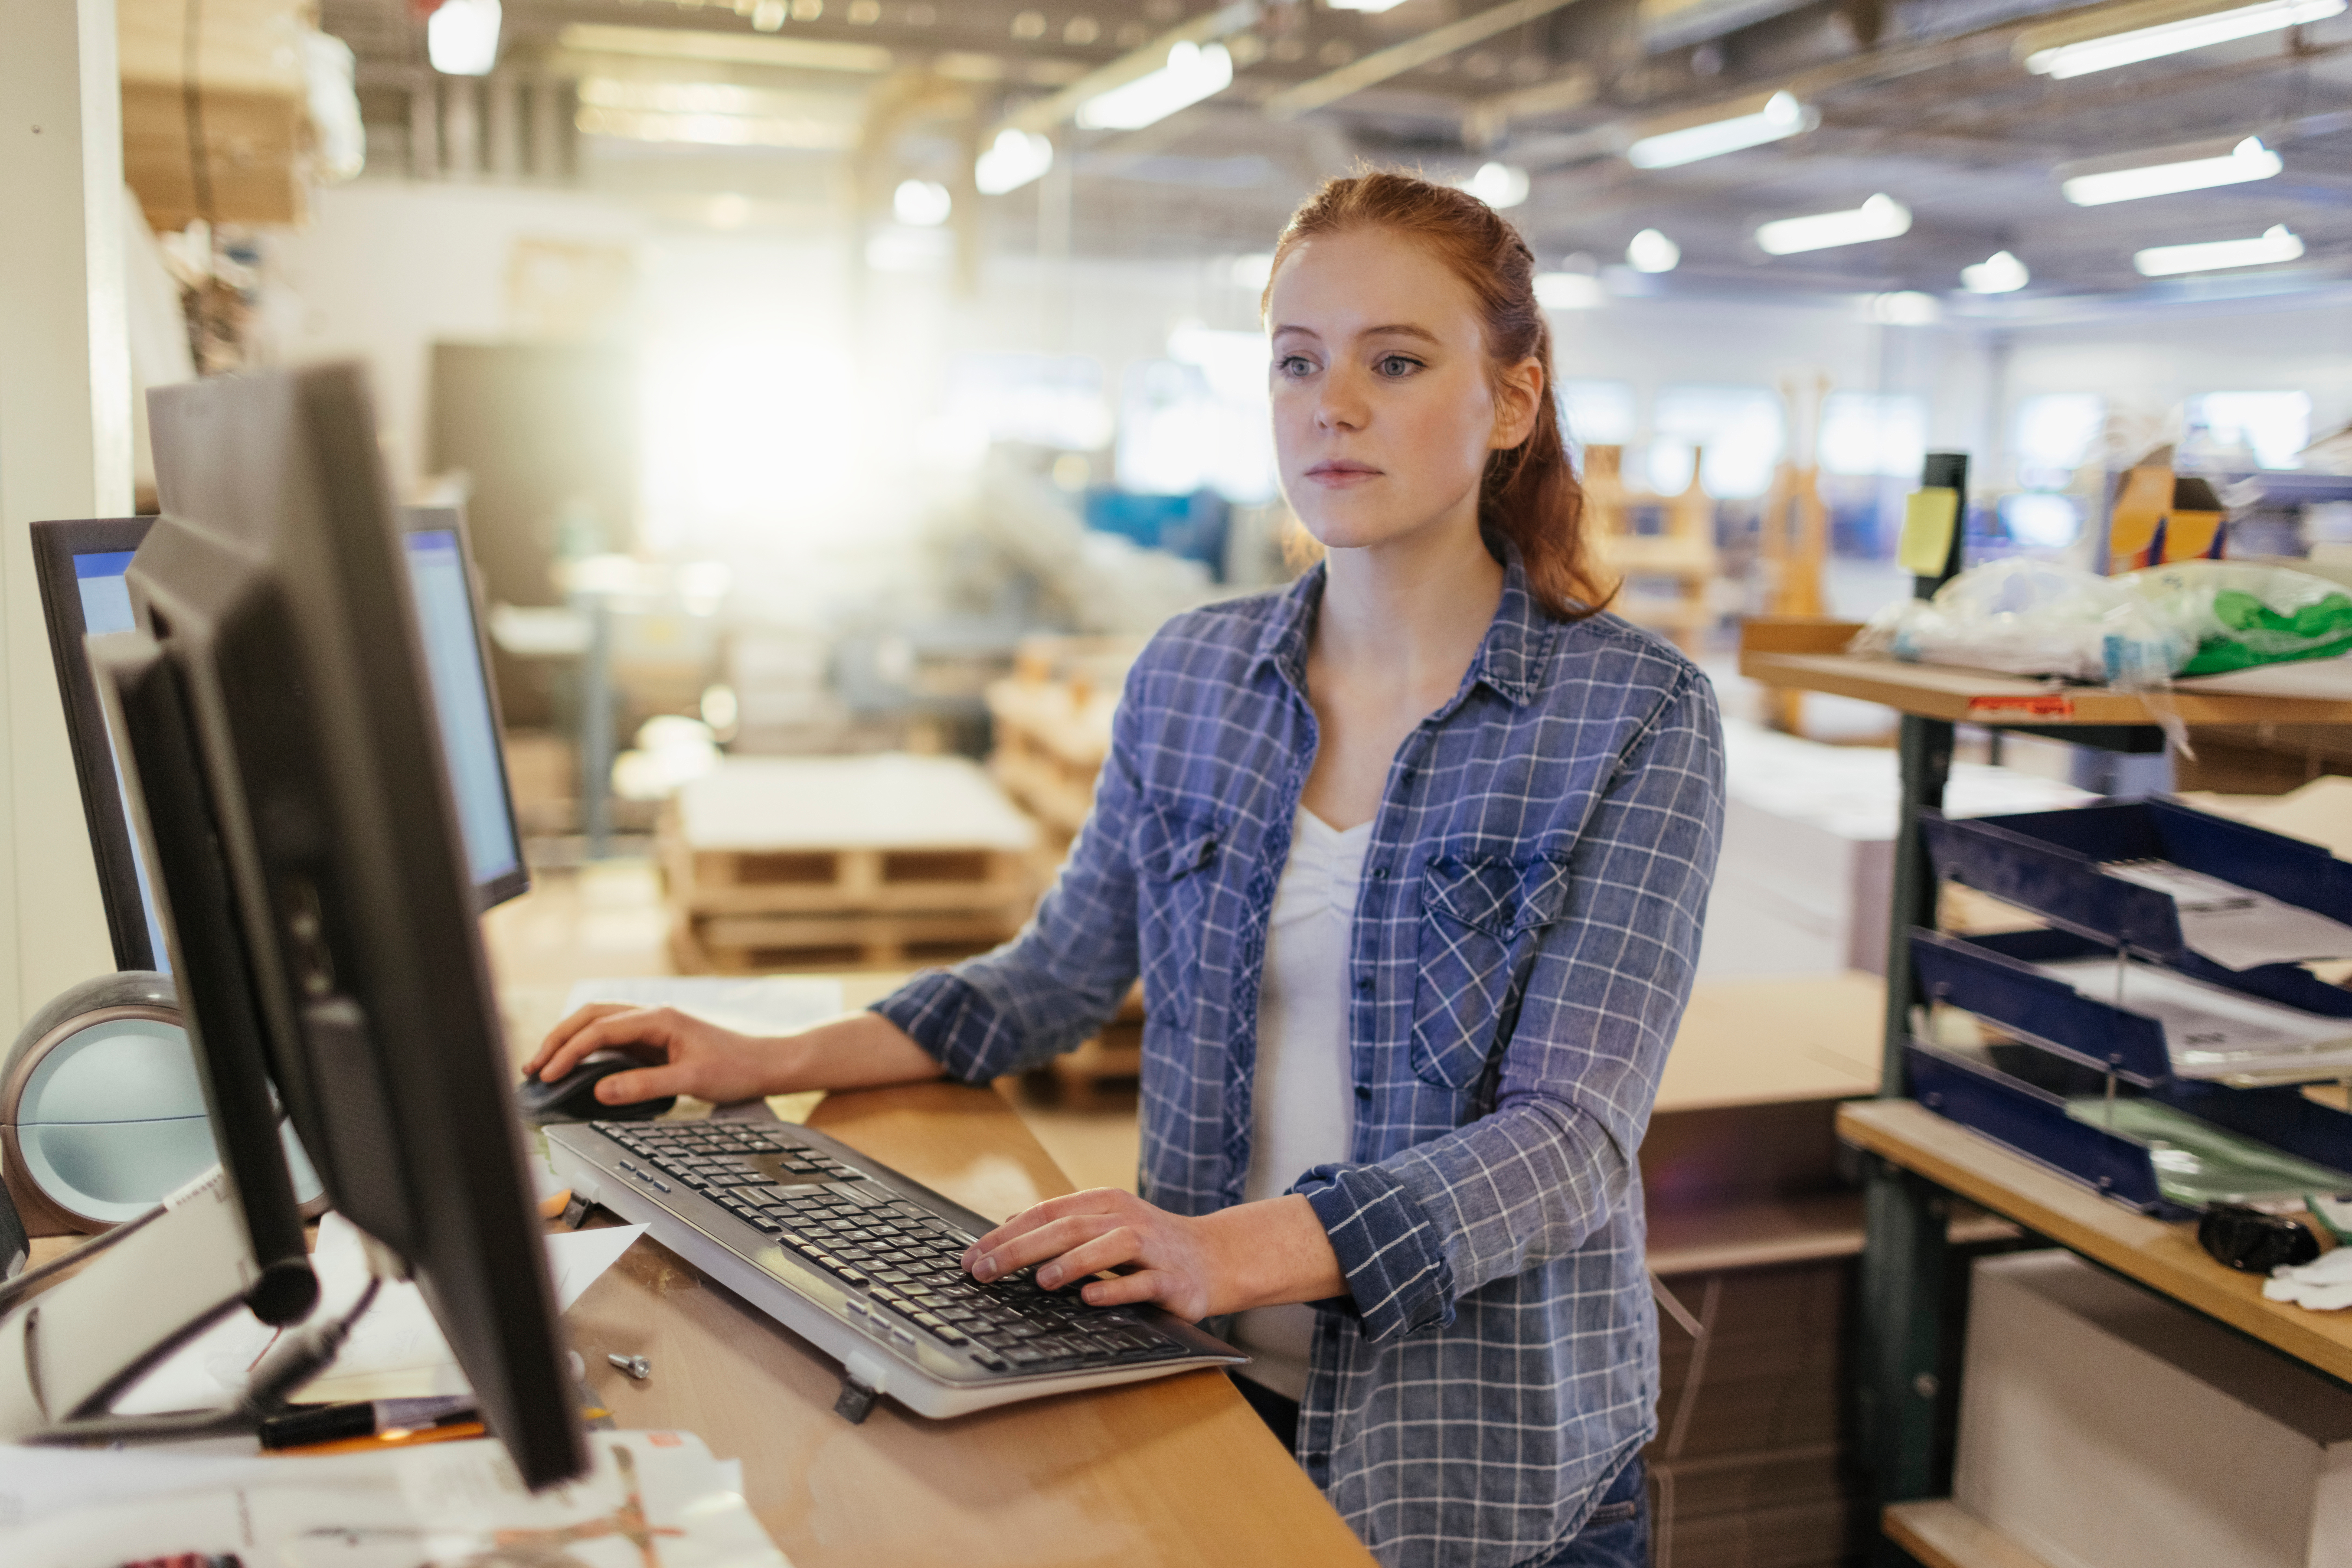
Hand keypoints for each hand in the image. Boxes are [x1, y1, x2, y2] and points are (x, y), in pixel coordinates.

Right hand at [523, 1004, 783, 1107]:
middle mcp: (651, 1016)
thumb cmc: (735, 1068)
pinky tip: (575, 1063)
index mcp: (658, 1019)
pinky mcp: (654, 1039)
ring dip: (570, 1039)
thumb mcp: (690, 1079)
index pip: (600, 1030)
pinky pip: (612, 1037)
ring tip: (544, 1064)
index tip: (548, 1073)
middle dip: (559, 1039)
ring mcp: (651, 1025)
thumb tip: (600, 1090)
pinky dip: (588, 1046)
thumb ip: (645, 1085)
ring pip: (598, 1023)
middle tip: (533, 1066)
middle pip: (591, 1017)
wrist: (763, 1063)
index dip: (570, 1051)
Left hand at [960, 1189, 1344, 1323]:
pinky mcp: (1173, 1280)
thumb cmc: (1151, 1246)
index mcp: (1105, 1203)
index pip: (1046, 1212)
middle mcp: (1126, 1219)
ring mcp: (1152, 1248)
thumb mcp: (1106, 1226)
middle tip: (984, 1270)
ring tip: (1040, 1280)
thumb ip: (1063, 1227)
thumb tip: (1005, 1228)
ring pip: (1107, 1247)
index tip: (972, 1255)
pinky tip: (1091, 1298)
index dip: (1006, 1233)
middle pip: (1068, 1227)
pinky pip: (1143, 1283)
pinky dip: (1116, 1289)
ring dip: (1072, 1263)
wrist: (1217, 1258)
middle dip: (1021, 1249)